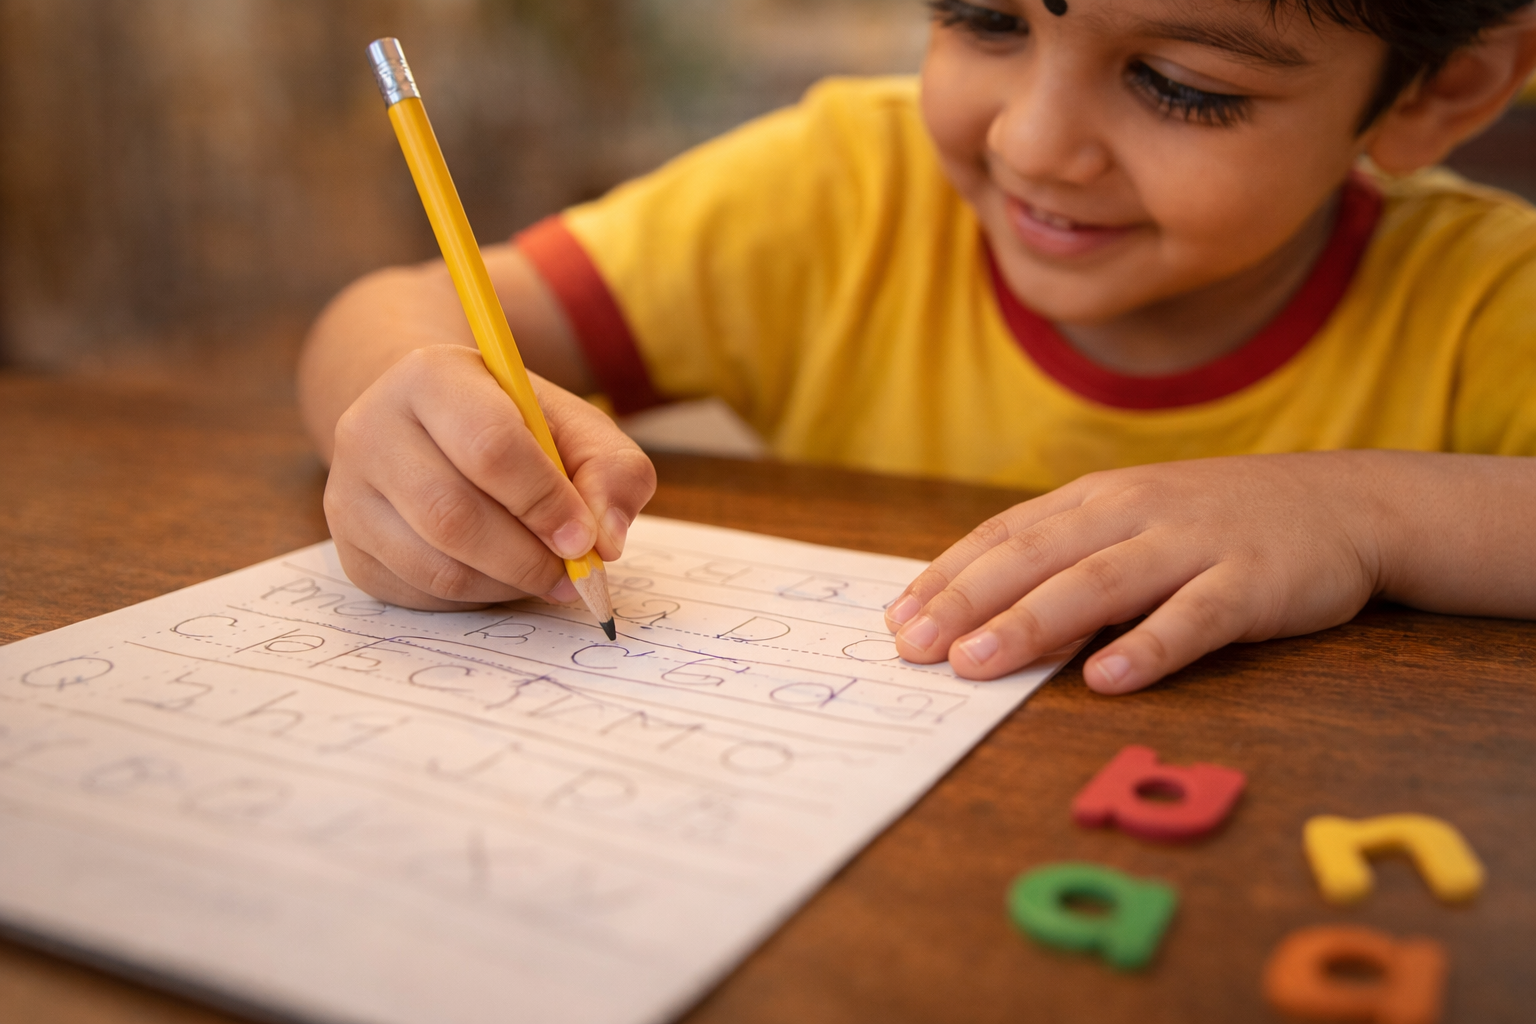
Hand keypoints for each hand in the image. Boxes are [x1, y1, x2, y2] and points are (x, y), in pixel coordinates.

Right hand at [323, 344, 655, 608]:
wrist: (430, 424)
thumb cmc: (513, 425)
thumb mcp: (575, 425)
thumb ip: (612, 471)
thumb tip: (606, 541)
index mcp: (430, 376)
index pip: (488, 446)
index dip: (544, 501)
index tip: (586, 538)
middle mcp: (371, 427)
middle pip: (452, 514)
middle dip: (527, 557)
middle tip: (573, 572)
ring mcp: (348, 491)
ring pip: (435, 564)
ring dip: (507, 583)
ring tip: (546, 574)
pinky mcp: (349, 547)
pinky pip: (420, 592)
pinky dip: (476, 597)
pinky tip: (501, 575)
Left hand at [884, 453, 1388, 692]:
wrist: (1344, 503)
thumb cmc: (1217, 523)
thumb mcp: (1134, 523)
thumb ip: (1065, 560)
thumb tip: (980, 618)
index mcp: (1097, 499)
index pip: (1005, 535)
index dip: (948, 577)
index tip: (896, 620)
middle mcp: (1135, 512)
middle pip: (1036, 558)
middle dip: (967, 603)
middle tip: (913, 649)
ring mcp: (1193, 544)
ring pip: (1099, 584)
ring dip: (1033, 624)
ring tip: (978, 664)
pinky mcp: (1251, 582)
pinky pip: (1194, 617)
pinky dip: (1149, 647)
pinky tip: (1107, 678)